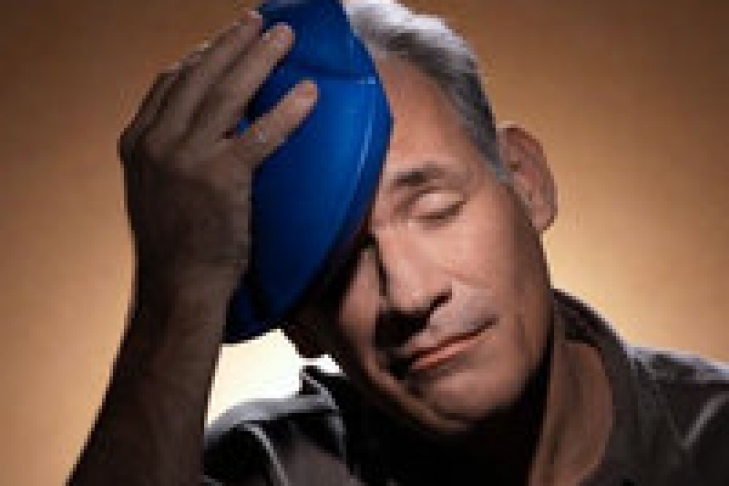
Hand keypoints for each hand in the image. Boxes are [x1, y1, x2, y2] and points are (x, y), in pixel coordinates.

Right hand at [118, 11, 317, 291]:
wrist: (177, 289)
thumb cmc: (175, 247)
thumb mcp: (156, 193)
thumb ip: (171, 158)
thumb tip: (204, 135)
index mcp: (138, 143)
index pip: (170, 84)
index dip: (200, 57)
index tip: (223, 41)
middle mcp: (156, 143)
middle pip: (198, 76)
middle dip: (232, 43)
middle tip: (259, 21)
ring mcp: (185, 158)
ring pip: (227, 93)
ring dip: (259, 57)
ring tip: (284, 36)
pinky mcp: (219, 179)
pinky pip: (260, 134)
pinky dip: (287, 111)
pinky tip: (309, 93)